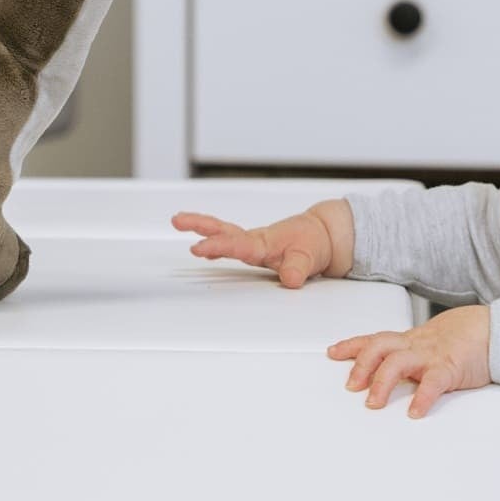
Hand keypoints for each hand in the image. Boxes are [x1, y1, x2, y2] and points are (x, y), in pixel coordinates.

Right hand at [171, 199, 349, 285]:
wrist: (322, 233)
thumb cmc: (314, 242)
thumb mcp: (310, 258)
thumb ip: (298, 268)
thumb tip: (290, 279)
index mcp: (263, 243)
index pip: (236, 245)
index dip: (217, 246)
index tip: (199, 248)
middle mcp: (253, 240)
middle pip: (222, 229)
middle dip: (199, 224)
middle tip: (177, 220)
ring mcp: (251, 242)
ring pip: (222, 231)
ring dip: (200, 226)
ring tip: (177, 221)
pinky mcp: (252, 246)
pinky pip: (228, 240)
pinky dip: (213, 242)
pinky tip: (202, 250)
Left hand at [327, 306, 492, 417]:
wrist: (497, 330)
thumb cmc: (465, 340)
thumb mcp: (431, 344)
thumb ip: (411, 357)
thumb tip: (391, 376)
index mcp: (410, 340)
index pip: (375, 339)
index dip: (351, 345)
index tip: (331, 352)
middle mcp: (416, 345)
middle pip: (379, 347)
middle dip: (360, 366)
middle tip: (350, 387)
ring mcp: (433, 355)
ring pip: (399, 362)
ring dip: (382, 383)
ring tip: (373, 404)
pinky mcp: (452, 368)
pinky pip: (434, 382)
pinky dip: (422, 398)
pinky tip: (414, 412)